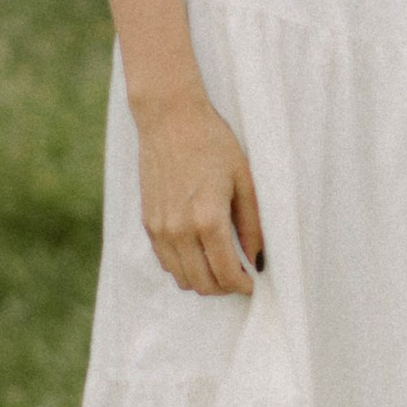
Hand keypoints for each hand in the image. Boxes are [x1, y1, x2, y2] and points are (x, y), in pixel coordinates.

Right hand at [131, 84, 263, 296]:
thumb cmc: (212, 143)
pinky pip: (164, 260)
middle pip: (201, 283)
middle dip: (223, 287)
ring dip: (202, 280)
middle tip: (238, 278)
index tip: (251, 283)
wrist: (170, 119)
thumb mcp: (243, 180)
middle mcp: (180, 229)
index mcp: (208, 219)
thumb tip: (259, 259)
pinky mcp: (148, 221)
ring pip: (180, 277)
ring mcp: (160, 227)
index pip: (225, 273)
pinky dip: (182, 266)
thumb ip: (252, 224)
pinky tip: (198, 253)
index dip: (241, 285)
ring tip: (219, 267)